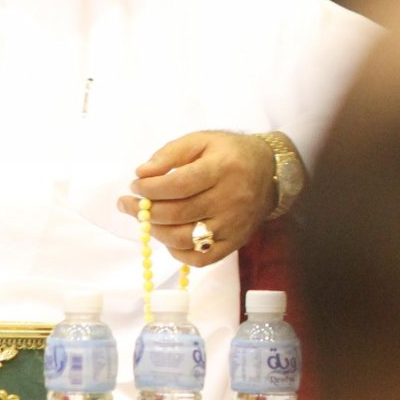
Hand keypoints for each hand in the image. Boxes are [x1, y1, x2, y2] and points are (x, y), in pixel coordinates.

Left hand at [118, 131, 275, 267]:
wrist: (271, 172)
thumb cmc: (230, 153)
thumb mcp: (203, 140)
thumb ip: (171, 153)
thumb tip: (142, 173)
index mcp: (222, 169)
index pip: (179, 185)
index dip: (150, 188)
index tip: (134, 186)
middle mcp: (230, 199)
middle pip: (178, 213)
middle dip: (145, 211)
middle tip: (128, 204)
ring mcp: (233, 225)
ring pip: (185, 238)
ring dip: (157, 231)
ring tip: (146, 219)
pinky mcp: (235, 242)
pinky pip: (201, 259)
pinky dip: (178, 253)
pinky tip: (168, 237)